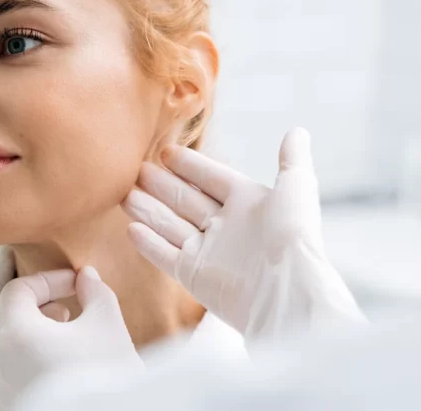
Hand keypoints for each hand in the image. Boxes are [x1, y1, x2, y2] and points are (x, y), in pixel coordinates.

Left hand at [0, 267, 142, 409]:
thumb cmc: (105, 375)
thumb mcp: (108, 324)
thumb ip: (95, 292)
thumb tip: (86, 276)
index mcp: (17, 332)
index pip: (18, 289)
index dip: (48, 280)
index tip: (76, 286)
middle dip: (25, 307)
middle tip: (60, 315)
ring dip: (19, 341)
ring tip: (56, 347)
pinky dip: (5, 380)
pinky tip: (30, 379)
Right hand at [123, 128, 364, 342]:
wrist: (287, 291)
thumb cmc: (294, 236)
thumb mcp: (296, 186)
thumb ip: (292, 158)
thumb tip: (297, 131)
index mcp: (248, 203)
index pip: (212, 178)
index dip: (190, 165)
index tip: (167, 151)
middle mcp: (227, 226)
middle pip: (186, 200)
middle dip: (161, 185)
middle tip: (136, 170)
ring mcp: (208, 252)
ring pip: (171, 225)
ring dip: (148, 209)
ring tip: (123, 193)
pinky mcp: (194, 276)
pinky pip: (165, 255)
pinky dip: (149, 243)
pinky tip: (131, 227)